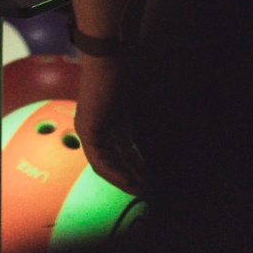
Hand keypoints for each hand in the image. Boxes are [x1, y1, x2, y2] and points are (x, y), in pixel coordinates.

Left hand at [75, 53, 144, 195]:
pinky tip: (129, 182)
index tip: (152, 184)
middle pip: (114, 164)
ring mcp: (89, 131)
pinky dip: (114, 172)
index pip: (121, 157)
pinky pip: (98, 160)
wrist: (109, 57)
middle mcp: (95, 131)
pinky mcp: (88, 130)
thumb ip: (143, 127)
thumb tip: (165, 144)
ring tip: (141, 193)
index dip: (137, 172)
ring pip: (105, 166)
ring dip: (124, 181)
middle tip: (149, 195)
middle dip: (133, 181)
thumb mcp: (137, 107)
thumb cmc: (125, 74)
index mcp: (109, 126)